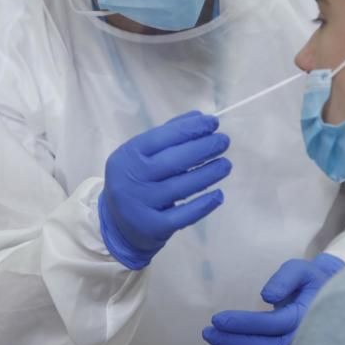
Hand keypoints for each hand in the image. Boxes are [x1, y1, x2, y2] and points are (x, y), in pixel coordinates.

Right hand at [99, 111, 230, 269]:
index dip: (189, 129)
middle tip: (224, 142)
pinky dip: (203, 205)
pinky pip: (183, 216)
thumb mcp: (142, 154)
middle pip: (172, 162)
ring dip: (208, 174)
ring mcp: (142, 205)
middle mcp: (132, 179)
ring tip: (225, 165)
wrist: (118, 224)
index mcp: (128, 155)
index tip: (213, 123)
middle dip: (202, 148)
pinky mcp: (153, 227)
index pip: (161, 137)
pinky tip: (219, 195)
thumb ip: (169, 134)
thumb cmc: (136, 180)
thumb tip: (200, 117)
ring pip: (181, 187)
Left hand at [202, 253, 344, 344]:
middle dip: (233, 343)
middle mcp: (303, 340)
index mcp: (305, 316)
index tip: (217, 319)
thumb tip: (267, 296)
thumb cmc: (310, 283)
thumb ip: (285, 278)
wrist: (330, 300)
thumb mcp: (301, 270)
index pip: (272, 325)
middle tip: (207, 333)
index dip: (243, 324)